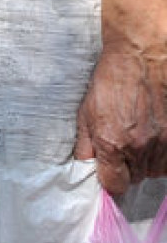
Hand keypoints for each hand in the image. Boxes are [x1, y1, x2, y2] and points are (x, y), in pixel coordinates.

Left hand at [74, 46, 166, 194]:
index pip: (114, 185)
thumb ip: (85, 145)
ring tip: (137, 138)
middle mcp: (140, 147)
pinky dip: (162, 154)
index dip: (109, 180)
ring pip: (155, 171)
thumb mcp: (86, 112)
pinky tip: (153, 137)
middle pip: (136, 178)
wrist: (141, 57)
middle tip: (122, 146)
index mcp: (112, 143)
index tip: (108, 171)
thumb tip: (85, 168)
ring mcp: (163, 143)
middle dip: (127, 168)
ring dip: (145, 161)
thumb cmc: (110, 81)